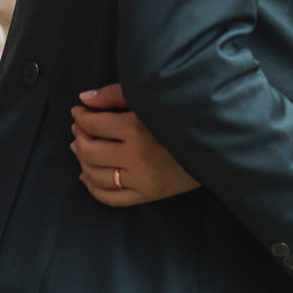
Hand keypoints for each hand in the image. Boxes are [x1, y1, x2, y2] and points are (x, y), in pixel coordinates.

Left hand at [71, 83, 200, 205]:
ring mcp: (141, 180)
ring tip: (80, 148)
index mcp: (136, 128)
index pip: (93, 124)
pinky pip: (111, 198)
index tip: (78, 110)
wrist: (213, 143)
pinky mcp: (148, 195)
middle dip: (79, 137)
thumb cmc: (180, 115)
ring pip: (96, 176)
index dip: (80, 116)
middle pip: (89, 151)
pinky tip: (86, 176)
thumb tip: (84, 98)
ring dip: (82, 161)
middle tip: (79, 128)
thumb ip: (114, 95)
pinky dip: (92, 188)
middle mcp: (136, 157)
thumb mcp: (148, 99)